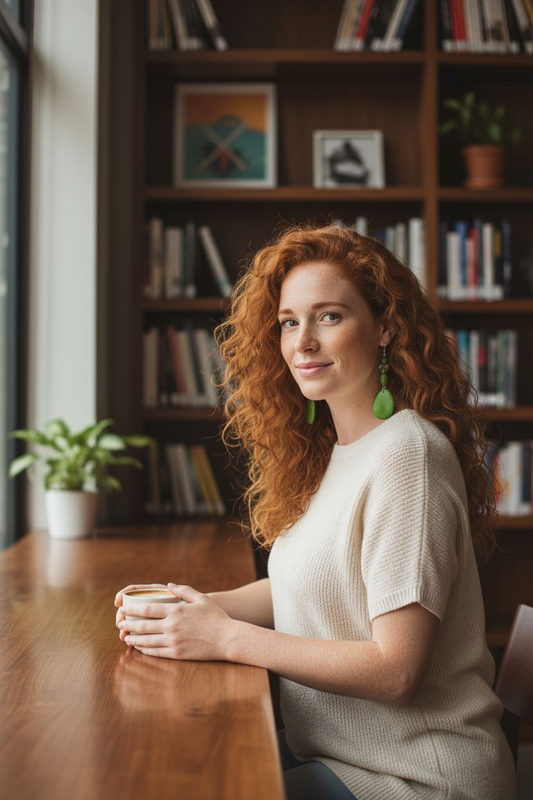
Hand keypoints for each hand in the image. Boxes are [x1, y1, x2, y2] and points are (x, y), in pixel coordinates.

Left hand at [117, 583, 236, 660]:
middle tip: (119, 623)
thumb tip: (169, 585)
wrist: (227, 639)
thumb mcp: (202, 599)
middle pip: (143, 626)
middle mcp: (172, 626)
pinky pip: (155, 652)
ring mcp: (173, 642)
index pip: (148, 609)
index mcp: (176, 611)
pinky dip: (144, 649)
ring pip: (146, 641)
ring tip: (125, 636)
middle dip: (128, 624)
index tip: (124, 610)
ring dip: (133, 638)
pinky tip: (139, 647)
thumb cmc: (216, 617)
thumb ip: (184, 590)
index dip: (133, 610)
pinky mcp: (177, 654)